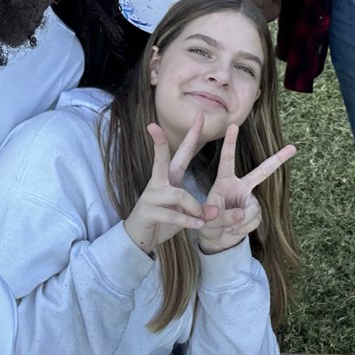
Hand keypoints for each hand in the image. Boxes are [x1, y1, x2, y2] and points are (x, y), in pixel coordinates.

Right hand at [122, 119, 207, 256]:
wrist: (141, 238)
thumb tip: (213, 211)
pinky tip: (197, 225)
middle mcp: (158, 183)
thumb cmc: (163, 219)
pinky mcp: (148, 212)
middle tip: (153, 126)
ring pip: (178, 195)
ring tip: (202, 218)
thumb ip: (199, 209)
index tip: (198, 116)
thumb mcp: (184, 211)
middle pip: (160, 160)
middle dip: (158, 143)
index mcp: (168, 178)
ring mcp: (151, 197)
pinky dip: (188, 221)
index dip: (192, 135)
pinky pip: (173, 215)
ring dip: (194, 207)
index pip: (181, 153)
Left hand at [198, 124, 294, 254]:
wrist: (216, 240)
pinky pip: (254, 220)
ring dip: (238, 222)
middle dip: (278, 159)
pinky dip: (242, 229)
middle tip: (293, 148)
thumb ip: (222, 216)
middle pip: (262, 172)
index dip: (230, 143)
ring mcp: (250, 200)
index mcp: (225, 181)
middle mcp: (241, 187)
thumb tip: (241, 214)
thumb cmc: (208, 222)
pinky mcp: (256, 214)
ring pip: (251, 209)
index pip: (227, 160)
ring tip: (226, 226)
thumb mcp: (207, 219)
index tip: (233, 125)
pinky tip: (234, 230)